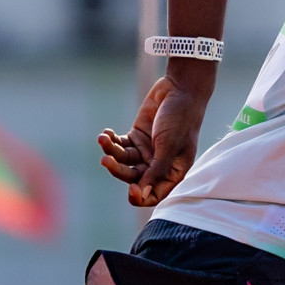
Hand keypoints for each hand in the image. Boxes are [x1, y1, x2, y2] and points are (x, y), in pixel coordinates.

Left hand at [97, 75, 209, 207]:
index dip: (142, 195)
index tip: (131, 190)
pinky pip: (120, 146)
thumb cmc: (181, 118)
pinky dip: (111, 141)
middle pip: (134, 178)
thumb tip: (143, 195)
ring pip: (124, 161)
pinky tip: (106, 133)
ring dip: (111, 152)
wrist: (181, 88)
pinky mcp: (137, 137)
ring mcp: (147, 151)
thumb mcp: (169, 145)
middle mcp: (159, 164)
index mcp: (174, 171)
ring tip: (103, 139)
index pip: (156, 194)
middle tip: (106, 160)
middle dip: (118, 170)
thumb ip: (156, 171)